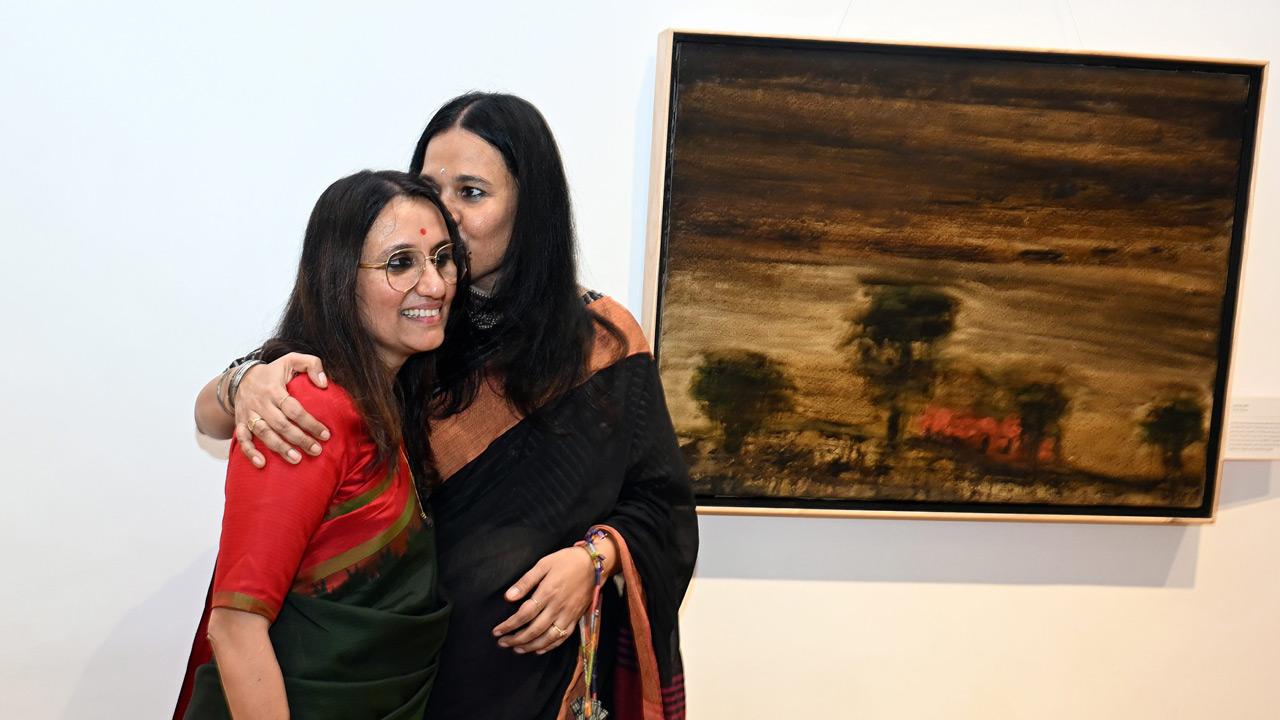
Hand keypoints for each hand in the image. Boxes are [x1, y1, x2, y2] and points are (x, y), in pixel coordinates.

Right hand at [234, 353, 329, 467]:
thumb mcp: (292, 359)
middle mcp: (260, 403)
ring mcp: (249, 414)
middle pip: (281, 424)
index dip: (310, 423)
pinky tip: (262, 463)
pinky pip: (242, 439)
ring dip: (280, 448)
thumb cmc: (273, 372)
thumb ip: (312, 364)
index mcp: (274, 389)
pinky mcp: (240, 423)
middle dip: (300, 439)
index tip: (325, 434)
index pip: (294, 408)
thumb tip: (324, 383)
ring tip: (297, 459)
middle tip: (317, 450)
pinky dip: (250, 452)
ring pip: (263, 433)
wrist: (241, 377)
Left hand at [492, 547, 595, 654]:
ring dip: (531, 646)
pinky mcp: (576, 618)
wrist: (594, 564)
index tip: (497, 631)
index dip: (509, 625)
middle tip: (502, 643)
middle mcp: (557, 607)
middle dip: (516, 639)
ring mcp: (568, 615)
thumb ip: (526, 581)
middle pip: (534, 630)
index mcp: (548, 592)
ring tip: (517, 649)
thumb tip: (509, 597)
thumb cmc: (566, 561)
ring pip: (548, 638)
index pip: (524, 614)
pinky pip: (562, 637)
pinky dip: (550, 646)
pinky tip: (539, 650)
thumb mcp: (544, 564)